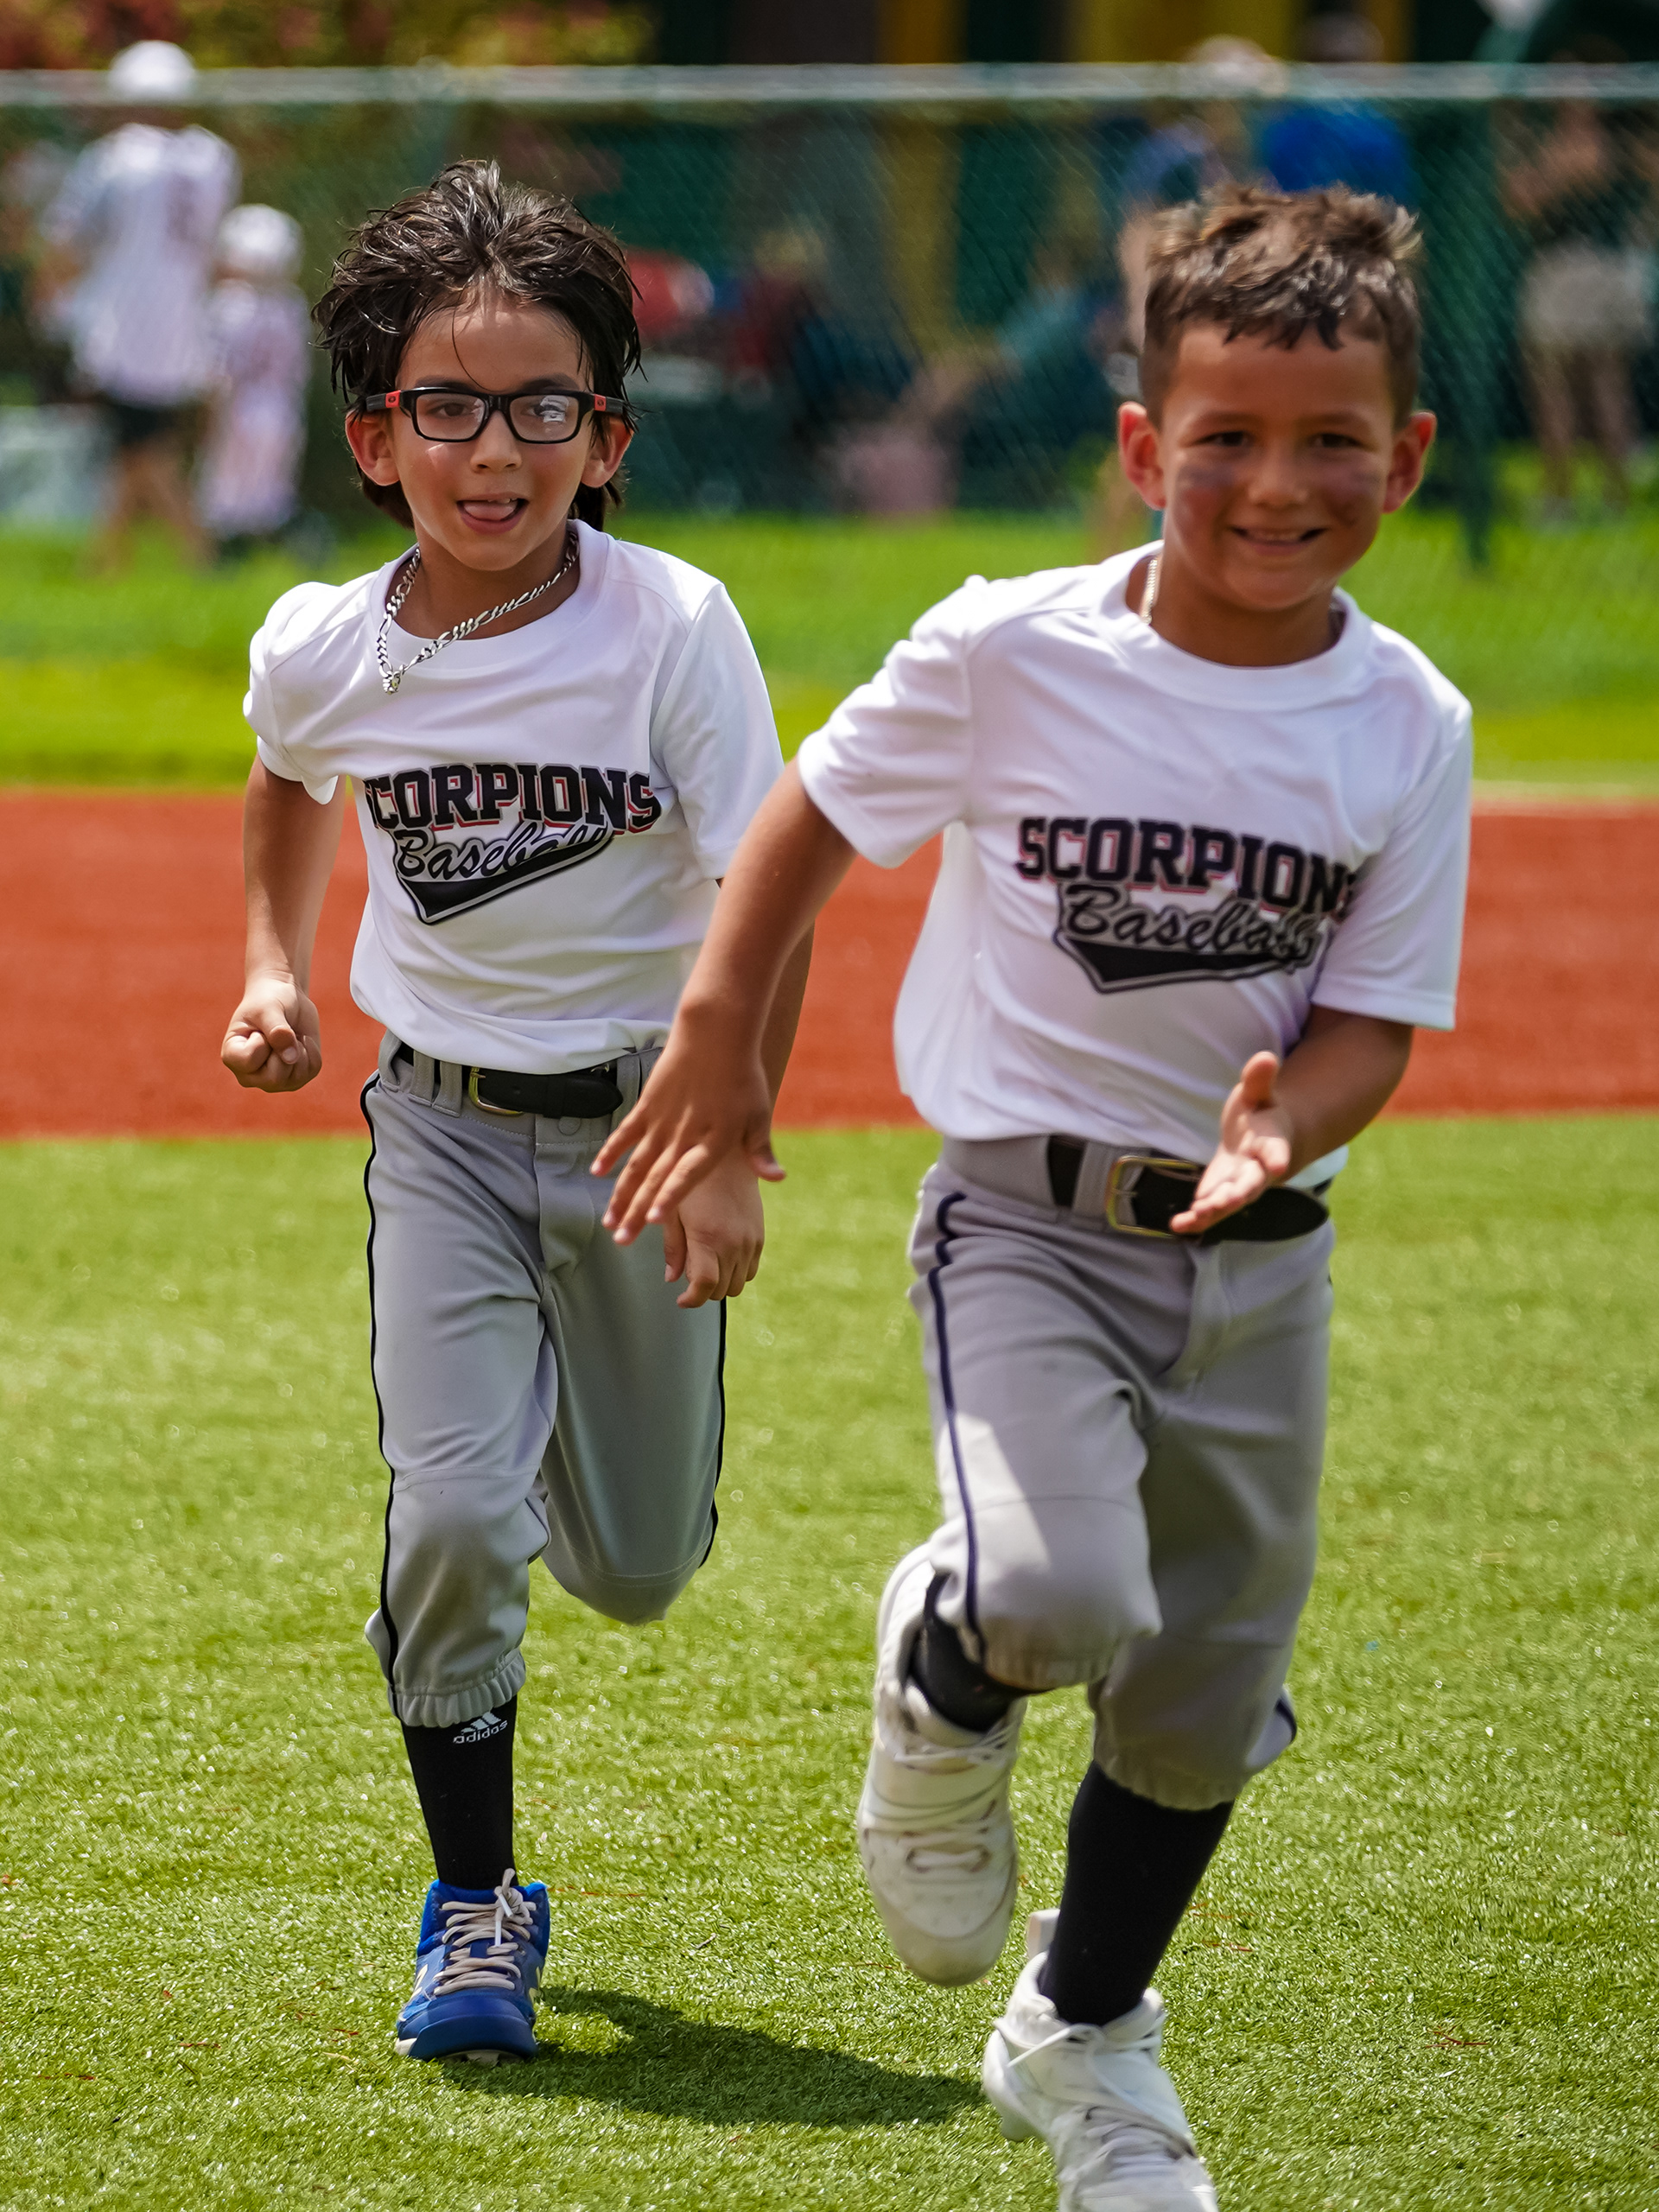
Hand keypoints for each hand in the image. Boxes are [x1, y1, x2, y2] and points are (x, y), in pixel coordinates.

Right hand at [221, 971, 321, 1092]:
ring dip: (299, 1049)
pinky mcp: (295, 1079)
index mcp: (232, 1057)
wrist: (286, 1000)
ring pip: (296, 1076)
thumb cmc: (269, 1001)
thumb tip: (291, 1057)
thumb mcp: (269, 1009)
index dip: (261, 1040)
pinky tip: (300, 1040)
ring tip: (288, 1035)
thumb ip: (277, 1030)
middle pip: (274, 1078)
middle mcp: (249, 1076)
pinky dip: (312, 1050)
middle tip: (277, 1032)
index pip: (249, 1061)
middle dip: (283, 1048)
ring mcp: (273, 1082)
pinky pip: (312, 1070)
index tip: (259, 1028)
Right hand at [595, 1018, 780, 1246]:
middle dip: (635, 1213)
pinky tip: (597, 1172)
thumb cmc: (742, 1076)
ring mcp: (661, 1121)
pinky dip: (611, 1153)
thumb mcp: (758, 1115)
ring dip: (620, 1194)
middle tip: (619, 1240)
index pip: (686, 1177)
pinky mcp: (648, 1105)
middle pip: (654, 1180)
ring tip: (608, 1220)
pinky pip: (626, 1134)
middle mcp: (682, 1136)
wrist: (716, 1033)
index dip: (669, 1198)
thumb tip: (777, 1179)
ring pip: (635, 1165)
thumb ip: (760, 1151)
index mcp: (711, 1142)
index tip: (653, 1221)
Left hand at [660, 1153, 765, 1308]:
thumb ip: (673, 1246)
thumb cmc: (695, 1180)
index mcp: (708, 1236)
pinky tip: (722, 1257)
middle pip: (721, 1290)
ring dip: (721, 1283)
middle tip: (689, 1276)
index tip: (681, 1299)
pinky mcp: (759, 1237)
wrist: (731, 1156)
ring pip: (738, 1285)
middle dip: (703, 1291)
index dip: (691, 1299)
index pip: (705, 1286)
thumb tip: (671, 1277)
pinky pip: (751, 1270)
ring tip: (706, 1265)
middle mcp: (733, 1243)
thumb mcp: (674, 1211)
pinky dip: (736, 1272)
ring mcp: (750, 1241)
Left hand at [1170, 1050, 1292, 1234]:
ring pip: (1229, 1201)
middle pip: (1251, 1185)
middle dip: (1239, 1193)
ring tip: (1197, 1216)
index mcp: (1272, 1143)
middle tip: (1228, 1201)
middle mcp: (1257, 1169)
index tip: (1278, 1166)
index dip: (1277, 1157)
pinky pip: (1209, 1208)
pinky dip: (1196, 1219)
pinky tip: (1178, 1225)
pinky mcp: (1219, 1192)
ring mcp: (1238, 1184)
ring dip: (1215, 1209)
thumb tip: (1265, 1057)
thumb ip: (1260, 1080)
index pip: (1276, 1151)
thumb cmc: (1261, 1114)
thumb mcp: (1259, 1093)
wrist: (1264, 1142)